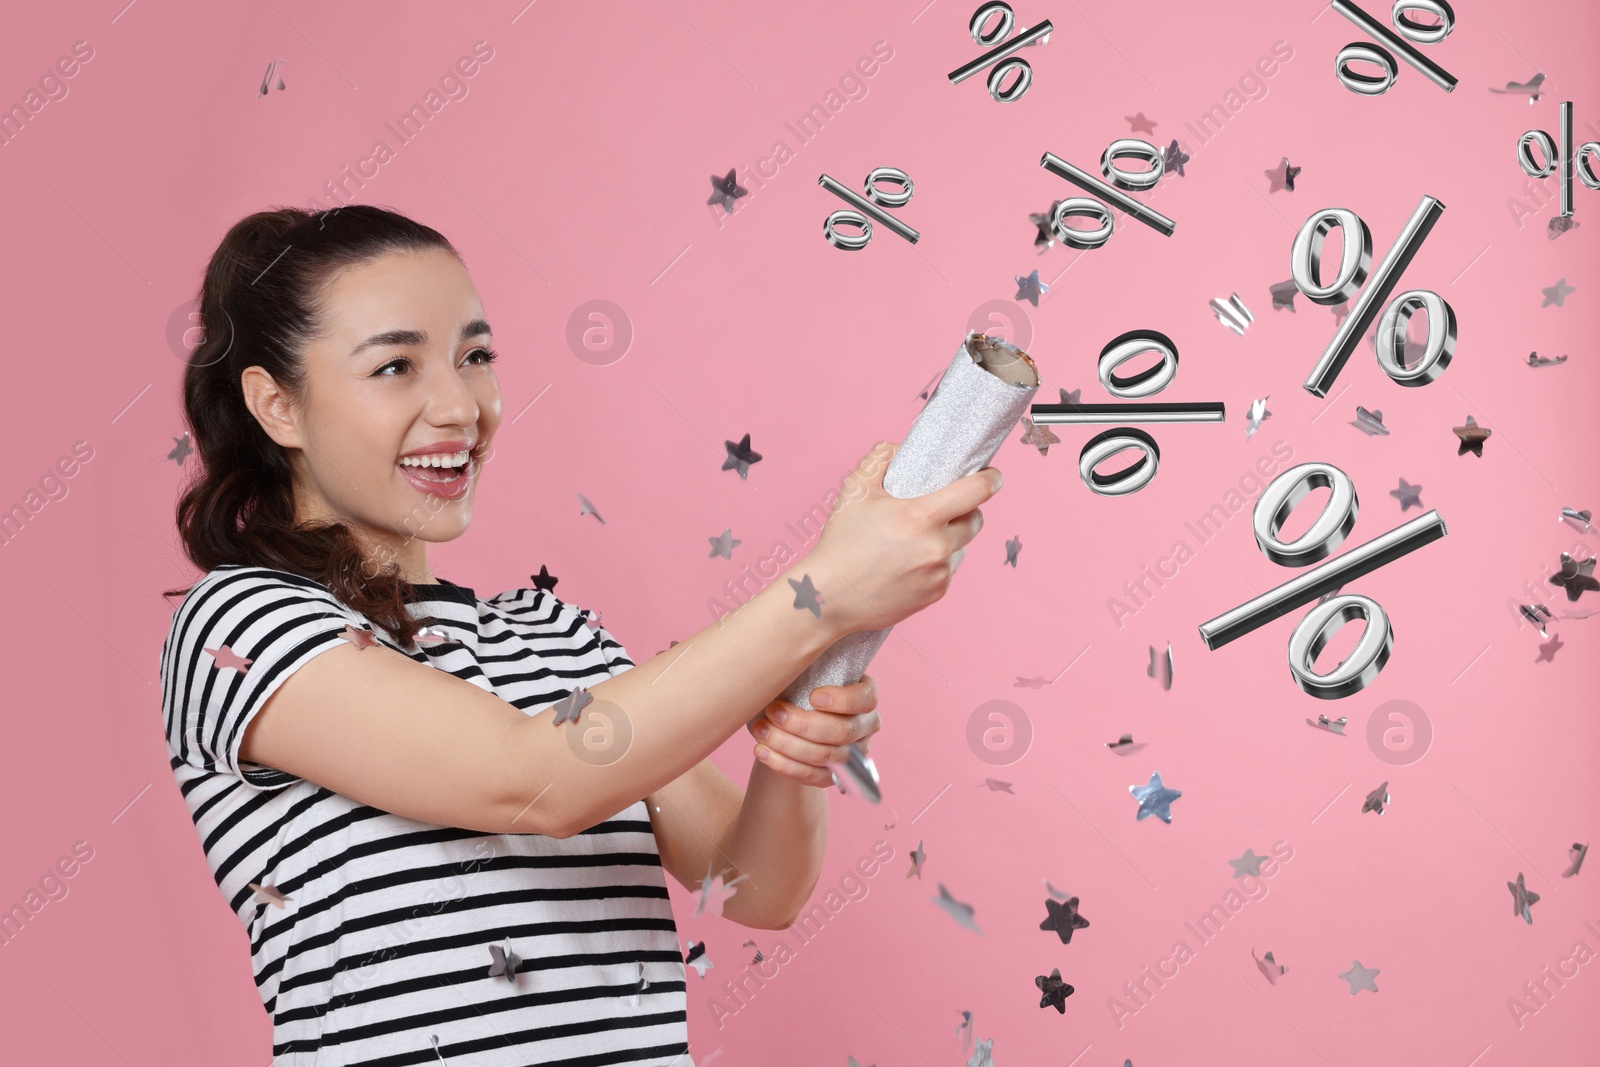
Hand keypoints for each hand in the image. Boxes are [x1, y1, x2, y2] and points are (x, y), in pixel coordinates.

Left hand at [746, 674, 880, 787]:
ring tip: (760, 729)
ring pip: (824, 756)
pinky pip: (811, 776)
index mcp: (866, 696)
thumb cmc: (800, 685)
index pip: (865, 699)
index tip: (812, 696)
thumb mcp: (808, 671)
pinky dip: (783, 765)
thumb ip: (806, 664)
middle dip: (802, 723)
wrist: (792, 715)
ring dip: (787, 744)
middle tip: (772, 711)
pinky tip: (761, 751)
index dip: (841, 700)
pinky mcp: (834, 776)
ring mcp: (852, 754)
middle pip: (842, 732)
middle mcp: (865, 726)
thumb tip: (787, 649)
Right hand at [805, 440, 1001, 636]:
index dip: (990, 479)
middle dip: (966, 510)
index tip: (993, 476)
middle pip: (975, 520)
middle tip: (945, 508)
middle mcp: (937, 546)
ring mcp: (939, 573)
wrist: (830, 596)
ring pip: (961, 547)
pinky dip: (937, 563)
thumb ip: (880, 458)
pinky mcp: (936, 594)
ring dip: (950, 538)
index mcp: (921, 516)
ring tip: (919, 539)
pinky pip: (948, 571)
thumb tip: (900, 448)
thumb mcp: (855, 490)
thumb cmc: (841, 542)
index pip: (975, 492)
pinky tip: (911, 562)